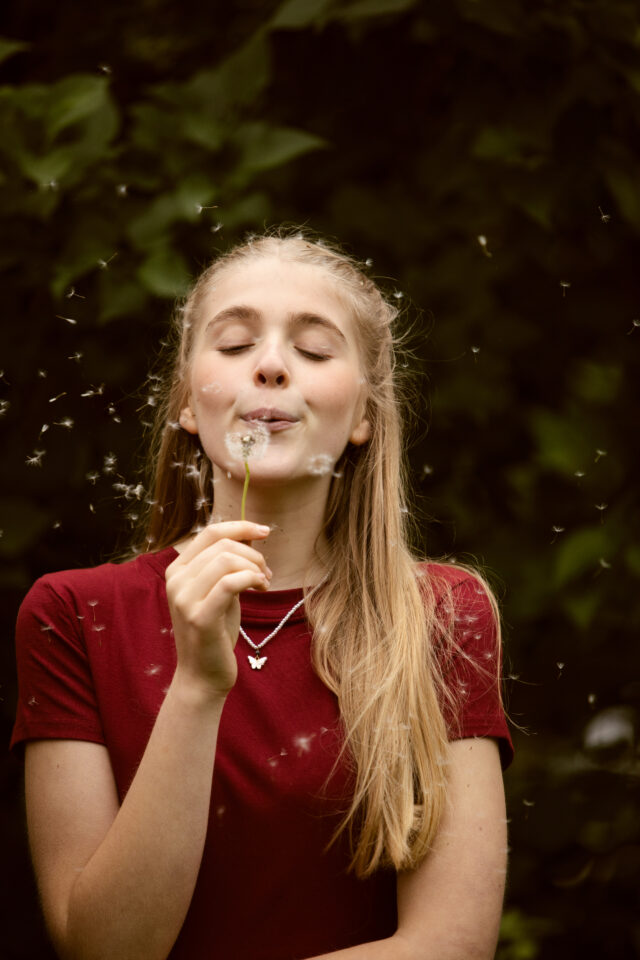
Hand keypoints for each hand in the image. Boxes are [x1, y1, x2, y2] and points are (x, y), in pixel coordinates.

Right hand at [165, 521, 271, 697]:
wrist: (203, 676)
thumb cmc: (215, 631)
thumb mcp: (221, 590)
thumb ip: (228, 564)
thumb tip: (249, 534)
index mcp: (177, 570)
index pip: (210, 532)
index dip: (240, 526)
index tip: (264, 531)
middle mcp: (175, 581)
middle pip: (223, 545)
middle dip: (253, 554)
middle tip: (266, 573)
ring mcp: (184, 599)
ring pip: (227, 560)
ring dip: (255, 567)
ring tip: (264, 583)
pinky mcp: (199, 617)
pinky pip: (231, 583)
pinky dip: (252, 579)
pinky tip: (261, 588)